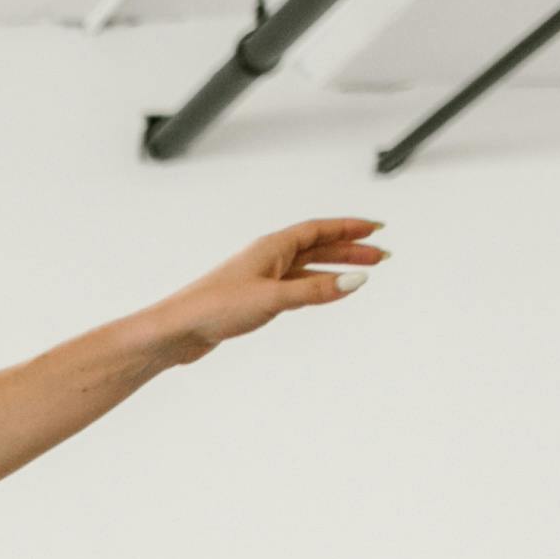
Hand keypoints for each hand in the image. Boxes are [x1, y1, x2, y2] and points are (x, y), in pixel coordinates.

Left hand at [149, 217, 385, 360]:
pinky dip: (316, 286)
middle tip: (382, 255)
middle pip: (317, 246)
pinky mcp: (253, 299)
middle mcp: (267, 257)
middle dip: (351, 249)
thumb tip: (356, 281)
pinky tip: (326, 291)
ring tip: (364, 273)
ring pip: (308, 266)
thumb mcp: (273, 299)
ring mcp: (260, 278)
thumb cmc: (215, 309)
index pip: (319, 229)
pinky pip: (295, 286)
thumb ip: (315, 290)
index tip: (377, 228)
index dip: (349, 227)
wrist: (177, 331)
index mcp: (271, 247)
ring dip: (336, 267)